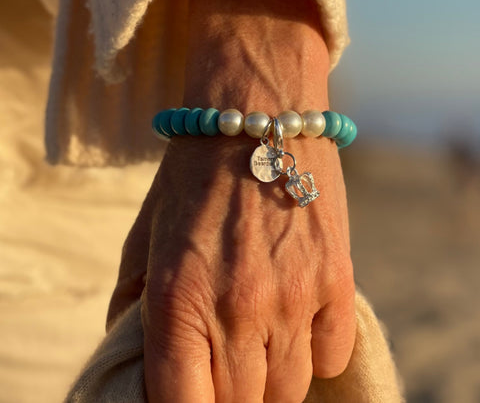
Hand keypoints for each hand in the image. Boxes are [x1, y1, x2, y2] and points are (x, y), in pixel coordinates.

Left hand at [108, 0, 356, 401]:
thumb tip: (138, 353)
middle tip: (229, 365)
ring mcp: (293, 297)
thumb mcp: (146, 235)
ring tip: (263, 341)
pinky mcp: (335, 279)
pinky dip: (314, 351)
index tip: (195, 394)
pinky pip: (330, 355)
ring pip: (288, 387)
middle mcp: (237, 307)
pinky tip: (298, 320)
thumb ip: (135, 303)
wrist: (256, 113)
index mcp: (177, 297)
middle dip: (231, 393)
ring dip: (272, 375)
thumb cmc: (194, 174)